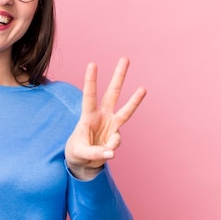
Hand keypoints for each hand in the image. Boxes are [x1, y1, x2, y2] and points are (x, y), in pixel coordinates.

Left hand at [65, 58, 145, 179]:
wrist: (82, 162)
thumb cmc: (77, 152)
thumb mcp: (80, 153)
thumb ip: (95, 153)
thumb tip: (111, 152)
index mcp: (87, 115)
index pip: (89, 95)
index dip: (91, 80)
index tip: (93, 64)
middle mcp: (101, 115)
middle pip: (112, 93)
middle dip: (119, 76)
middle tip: (125, 58)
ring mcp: (111, 124)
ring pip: (126, 109)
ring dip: (135, 99)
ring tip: (143, 88)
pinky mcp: (116, 135)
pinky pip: (118, 141)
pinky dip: (111, 148)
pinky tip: (104, 152)